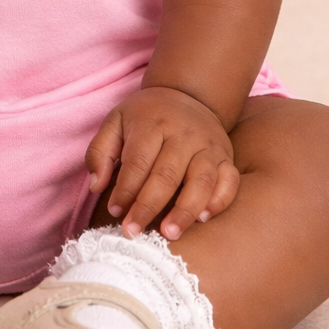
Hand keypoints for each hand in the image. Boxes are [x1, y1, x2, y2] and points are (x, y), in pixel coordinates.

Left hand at [86, 87, 239, 240]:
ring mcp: (208, 146)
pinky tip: (204, 218)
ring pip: (201, 181)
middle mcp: (183, 134)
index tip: (114, 211)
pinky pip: (230, 181)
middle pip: (167, 175)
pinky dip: (220, 200)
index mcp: (153, 124)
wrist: (188, 95)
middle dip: (148, 207)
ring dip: (185, 210)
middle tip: (133, 232)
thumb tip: (98, 185)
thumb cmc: (146, 116)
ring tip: (169, 233)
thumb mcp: (115, 121)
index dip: (125, 190)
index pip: (138, 162)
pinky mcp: (226, 157)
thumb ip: (100, 151)